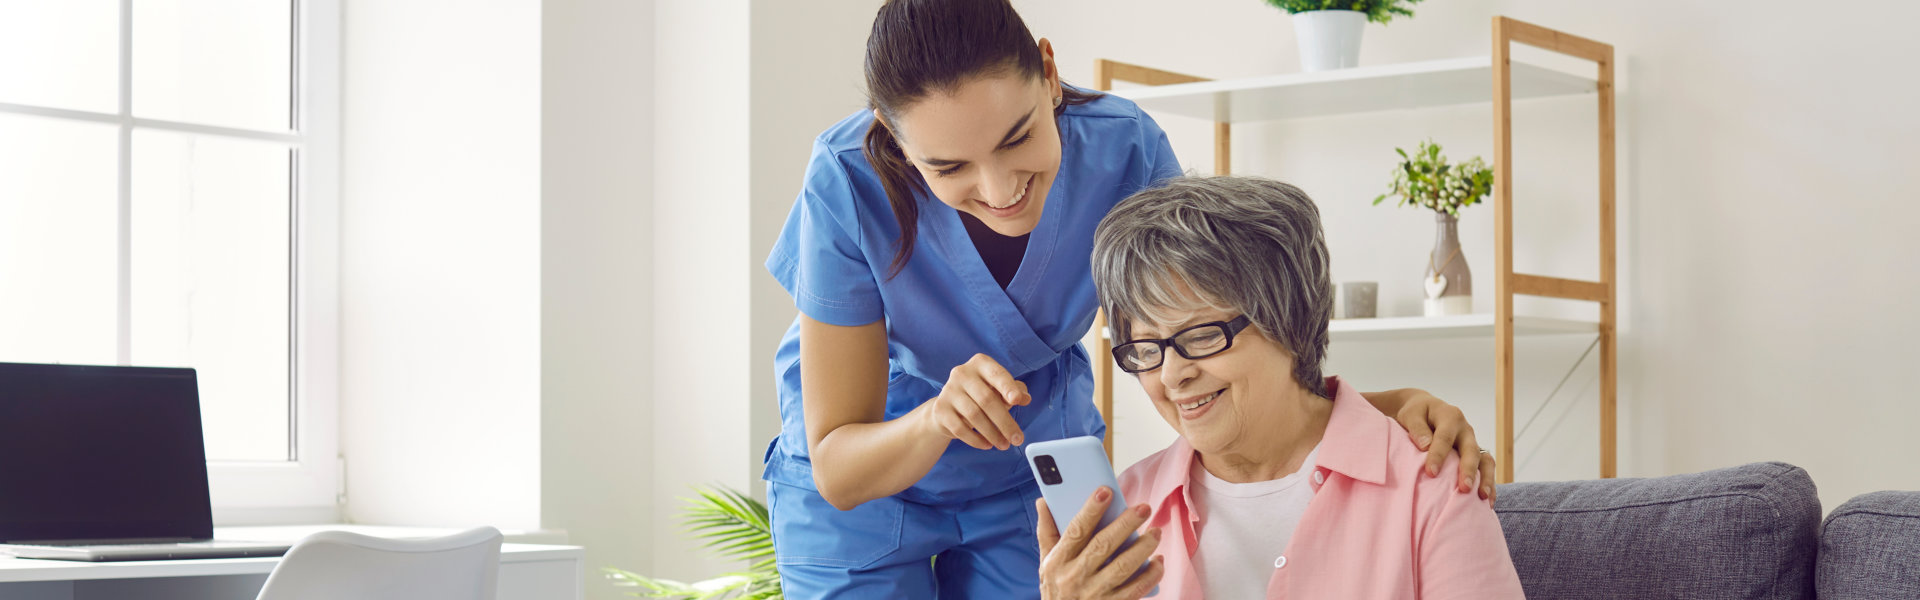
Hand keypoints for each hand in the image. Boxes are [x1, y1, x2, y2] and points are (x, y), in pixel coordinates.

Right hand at [923, 354, 1029, 449]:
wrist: (949, 407)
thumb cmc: (980, 395)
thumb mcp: (999, 389)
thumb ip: (1015, 391)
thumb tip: (1025, 398)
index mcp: (980, 363)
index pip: (996, 374)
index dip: (1007, 387)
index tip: (1017, 400)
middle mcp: (962, 373)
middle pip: (987, 399)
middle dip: (1005, 422)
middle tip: (1017, 439)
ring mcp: (948, 390)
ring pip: (974, 416)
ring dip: (992, 434)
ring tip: (1004, 445)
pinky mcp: (940, 409)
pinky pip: (960, 428)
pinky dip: (976, 440)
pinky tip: (987, 444)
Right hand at [1036, 488, 1163, 599]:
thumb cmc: (1055, 589)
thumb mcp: (1045, 562)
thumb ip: (1046, 531)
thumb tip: (1043, 501)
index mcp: (1058, 560)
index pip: (1076, 530)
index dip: (1090, 510)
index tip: (1105, 492)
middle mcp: (1075, 576)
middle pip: (1103, 545)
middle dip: (1125, 524)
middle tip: (1143, 508)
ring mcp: (1094, 593)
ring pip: (1123, 567)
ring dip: (1142, 548)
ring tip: (1155, 532)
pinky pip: (1136, 589)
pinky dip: (1151, 575)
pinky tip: (1158, 561)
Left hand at [1395, 391, 1497, 501]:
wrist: (1425, 411)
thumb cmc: (1416, 414)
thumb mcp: (1411, 415)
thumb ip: (1417, 428)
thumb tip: (1425, 446)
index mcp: (1450, 417)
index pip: (1444, 437)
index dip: (1438, 455)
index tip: (1431, 473)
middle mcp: (1465, 430)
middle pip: (1471, 450)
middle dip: (1468, 470)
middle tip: (1464, 488)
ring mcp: (1473, 443)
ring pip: (1485, 460)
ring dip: (1485, 479)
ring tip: (1482, 497)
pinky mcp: (1475, 456)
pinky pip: (1486, 470)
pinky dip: (1488, 485)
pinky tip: (1487, 502)